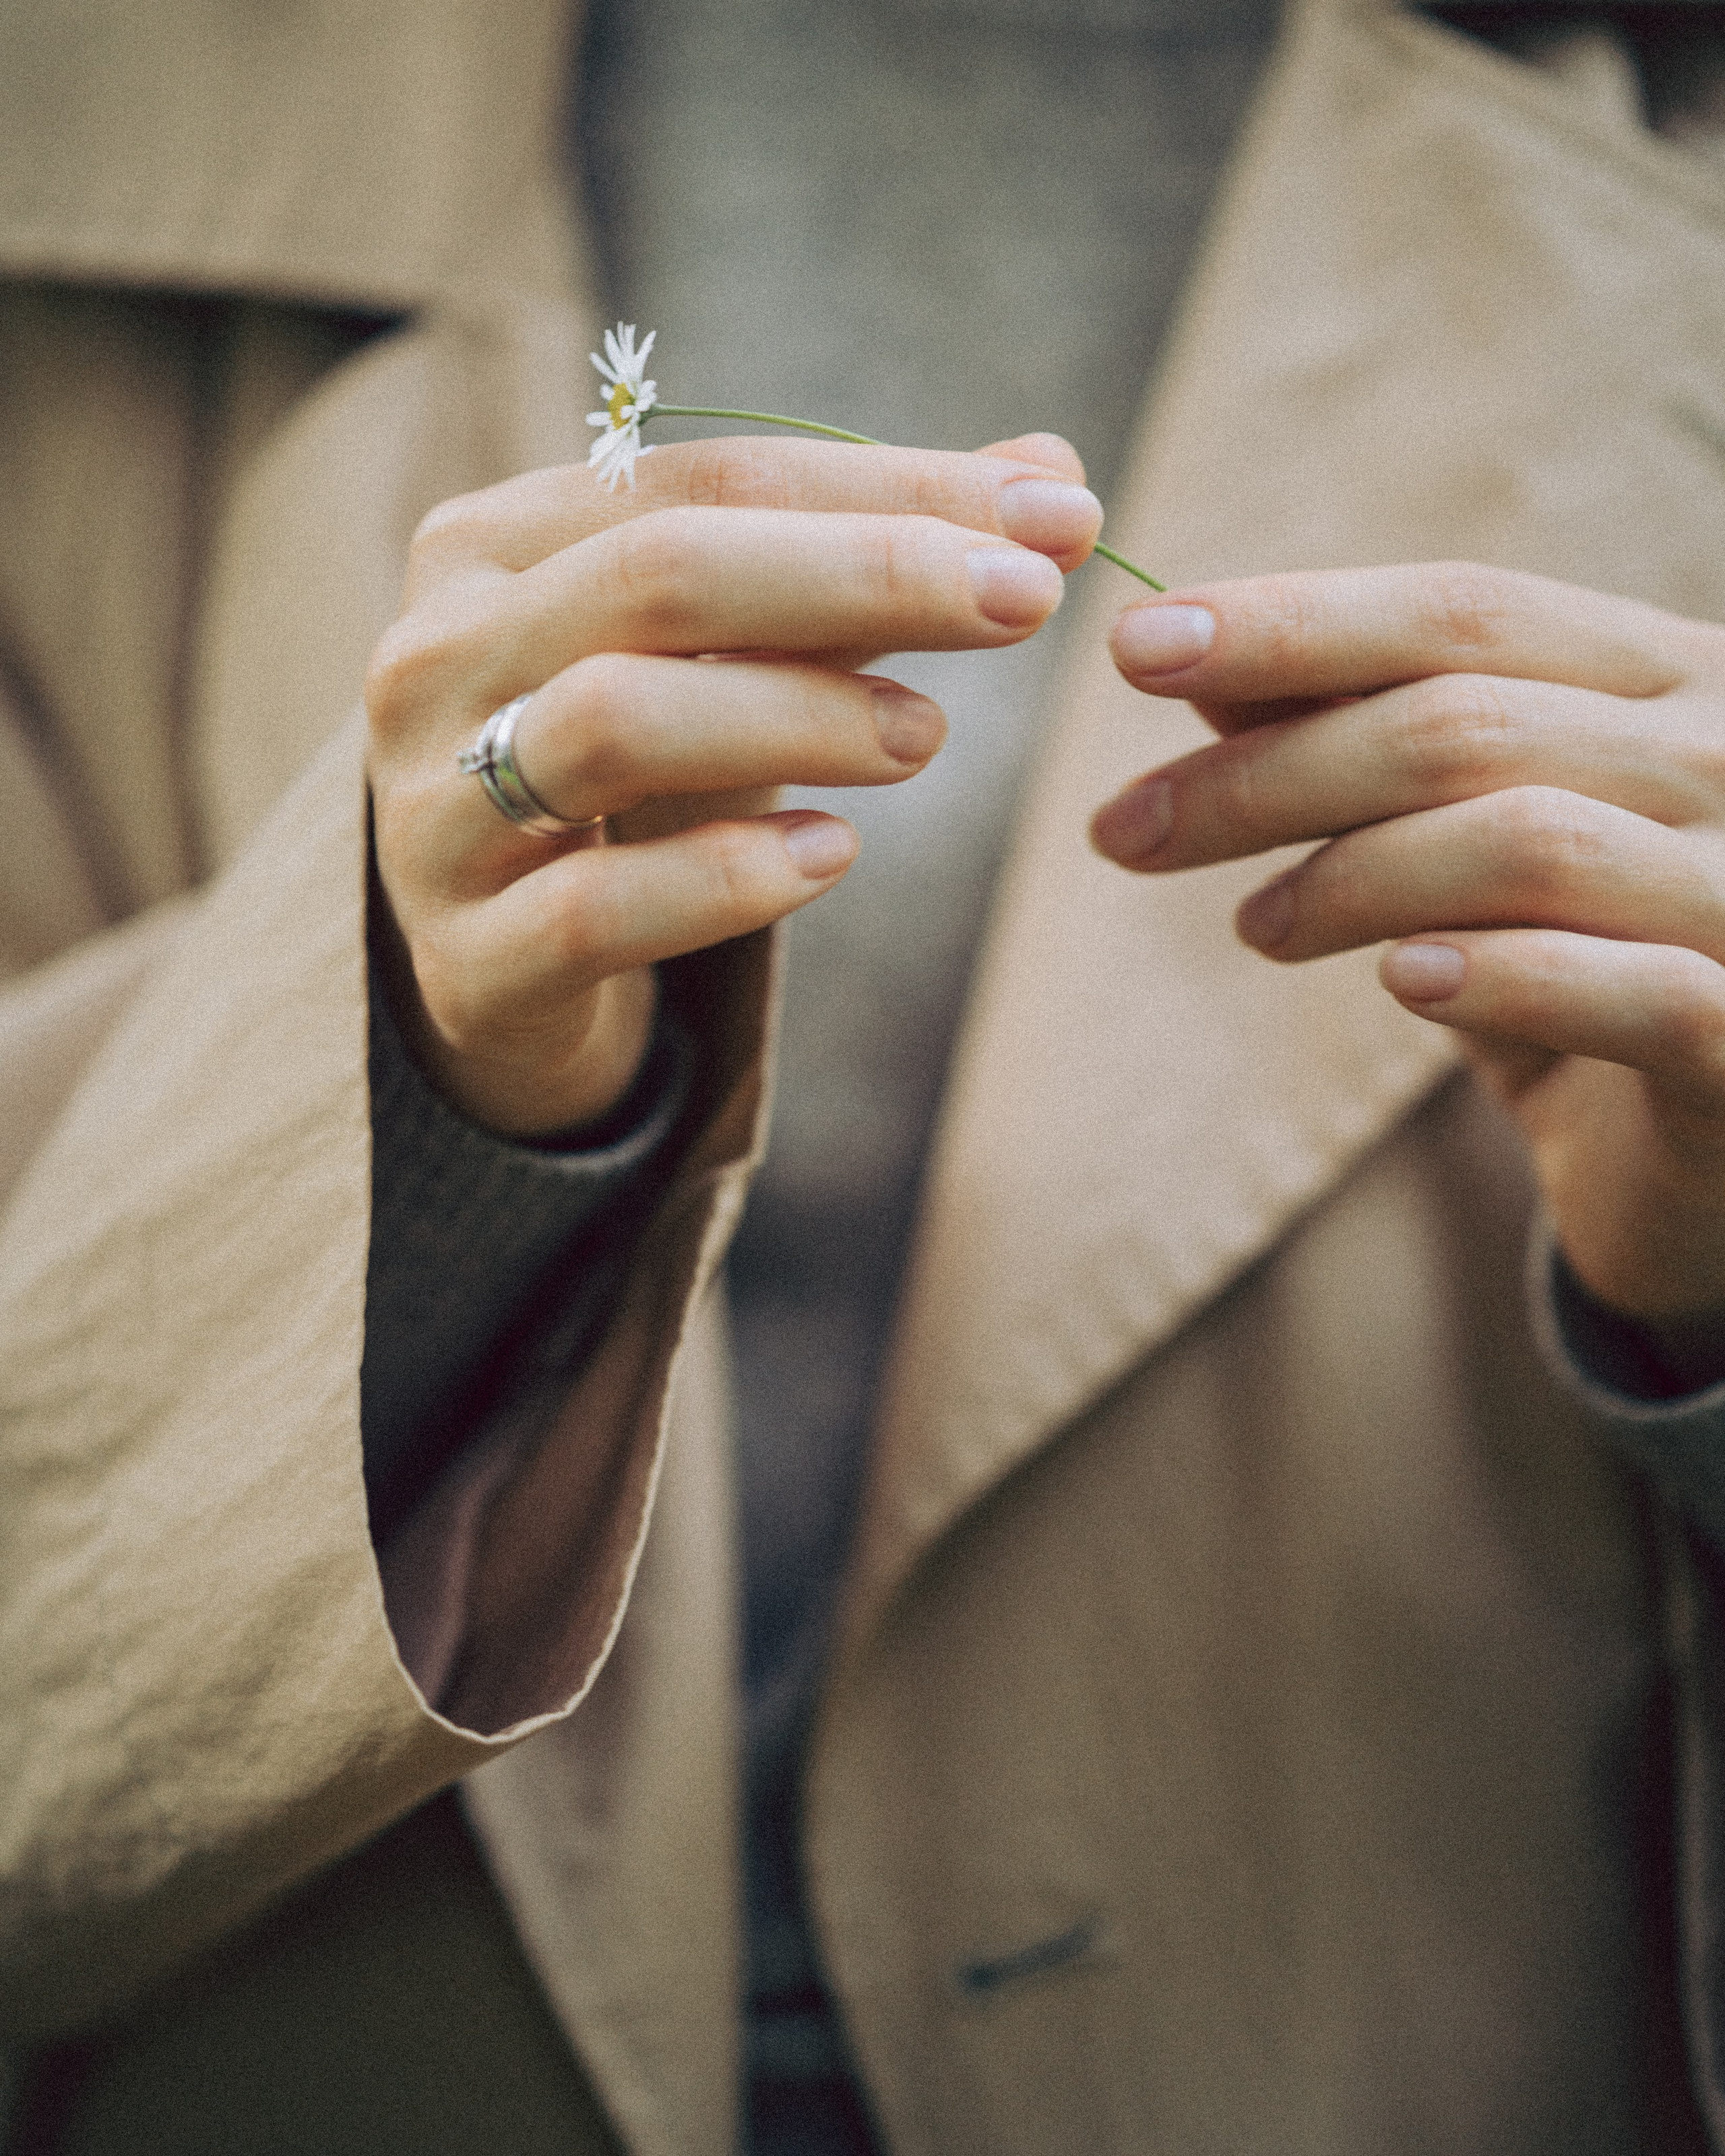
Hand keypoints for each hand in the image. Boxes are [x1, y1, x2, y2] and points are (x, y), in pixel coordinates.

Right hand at [367, 433, 1097, 1135]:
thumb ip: (865, 563)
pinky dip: (727, 878)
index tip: (1057, 517)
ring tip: (926, 737)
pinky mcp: (468, 957)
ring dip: (800, 716)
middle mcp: (438, 655)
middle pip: (660, 574)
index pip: (708, 477)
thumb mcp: (729, 656)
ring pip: (618, 722)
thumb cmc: (625, 782)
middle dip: (864, 573)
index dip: (889, 488)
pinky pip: (598, 908)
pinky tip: (833, 857)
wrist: (490, 969)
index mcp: (495, 545)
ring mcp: (433, 811)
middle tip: (1025, 603)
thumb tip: (1050, 478)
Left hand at [1090, 562, 1724, 1339]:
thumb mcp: (1471, 844)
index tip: (1136, 649)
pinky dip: (1501, 977)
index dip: (1296, 623)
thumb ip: (1372, 749)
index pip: (1465, 612)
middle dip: (1268, 771)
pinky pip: (1633, 989)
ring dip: (1352, 878)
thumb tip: (1205, 669)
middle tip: (1123, 828)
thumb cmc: (1590, 968)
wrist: (1722, 1148)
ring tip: (1253, 925)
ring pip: (1529, 842)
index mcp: (1667, 680)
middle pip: (1464, 721)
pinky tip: (1398, 981)